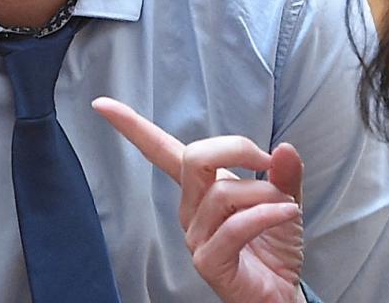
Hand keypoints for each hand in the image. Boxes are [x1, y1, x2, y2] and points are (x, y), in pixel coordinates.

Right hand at [92, 97, 305, 302]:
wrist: (281, 293)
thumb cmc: (274, 246)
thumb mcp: (284, 200)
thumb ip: (283, 174)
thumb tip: (285, 148)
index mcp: (201, 188)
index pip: (160, 151)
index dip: (132, 127)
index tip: (103, 104)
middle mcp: (190, 210)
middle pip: (194, 157)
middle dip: (236, 147)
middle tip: (267, 160)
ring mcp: (195, 237)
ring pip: (221, 192)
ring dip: (264, 193)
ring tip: (285, 208)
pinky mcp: (208, 262)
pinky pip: (234, 227)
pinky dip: (266, 214)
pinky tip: (285, 214)